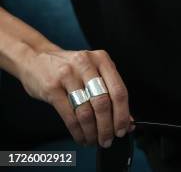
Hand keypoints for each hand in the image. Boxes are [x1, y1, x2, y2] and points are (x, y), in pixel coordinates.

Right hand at [19, 46, 134, 146]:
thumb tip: (126, 119)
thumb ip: (109, 90)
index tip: (123, 129)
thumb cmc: (69, 67)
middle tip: (107, 139)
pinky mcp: (52, 87)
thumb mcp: (92, 70)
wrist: (36, 57)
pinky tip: (81, 137)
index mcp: (101, 59)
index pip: (118, 90)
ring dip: (92, 132)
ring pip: (86, 111)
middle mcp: (86, 64)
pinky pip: (69, 116)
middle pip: (103, 102)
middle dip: (107, 126)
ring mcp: (68, 75)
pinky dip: (78, 132)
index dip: (122, 114)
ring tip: (94, 140)